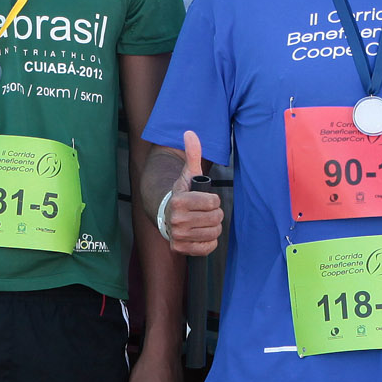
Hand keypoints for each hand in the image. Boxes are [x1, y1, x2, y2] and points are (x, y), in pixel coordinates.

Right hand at [162, 131, 223, 255]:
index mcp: (179, 200)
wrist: (165, 216)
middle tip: (204, 211)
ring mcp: (178, 236)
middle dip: (214, 214)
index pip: (213, 201)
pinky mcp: (181, 249)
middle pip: (216, 218)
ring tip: (202, 221)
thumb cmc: (182, 194)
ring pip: (214, 232)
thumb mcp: (188, 173)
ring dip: (212, 227)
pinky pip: (208, 247)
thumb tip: (190, 132)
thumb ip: (192, 153)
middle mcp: (176, 220)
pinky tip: (200, 234)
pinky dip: (208, 242)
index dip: (212, 200)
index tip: (203, 199)